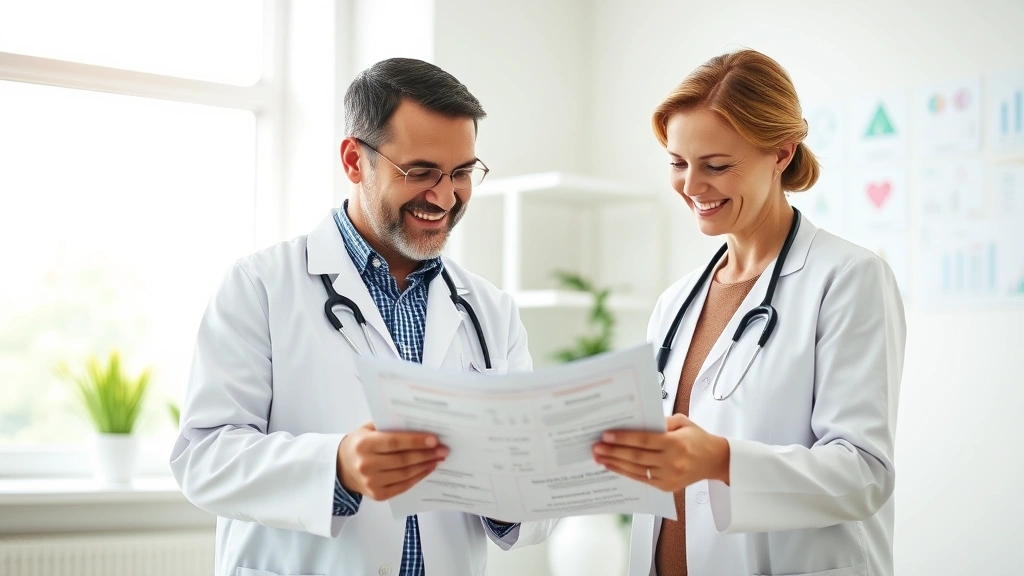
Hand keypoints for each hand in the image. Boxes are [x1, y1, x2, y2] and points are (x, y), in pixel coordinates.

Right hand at [336, 422, 447, 500]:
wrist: (341, 468)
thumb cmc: (359, 444)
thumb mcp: (368, 429)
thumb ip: (389, 425)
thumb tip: (419, 422)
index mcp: (364, 445)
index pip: (394, 442)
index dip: (416, 441)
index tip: (434, 439)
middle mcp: (366, 465)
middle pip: (403, 460)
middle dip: (426, 454)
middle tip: (443, 449)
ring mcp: (372, 483)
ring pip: (405, 474)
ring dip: (425, 466)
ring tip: (439, 458)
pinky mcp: (378, 495)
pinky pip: (403, 486)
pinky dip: (418, 477)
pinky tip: (428, 469)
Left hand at [591, 414, 729, 492]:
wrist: (716, 461)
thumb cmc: (698, 438)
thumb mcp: (682, 422)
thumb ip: (660, 422)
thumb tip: (635, 422)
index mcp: (676, 443)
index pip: (644, 440)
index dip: (623, 438)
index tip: (606, 435)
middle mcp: (672, 462)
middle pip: (636, 457)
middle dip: (613, 452)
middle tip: (596, 447)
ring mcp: (669, 477)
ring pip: (636, 471)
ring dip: (615, 464)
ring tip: (599, 457)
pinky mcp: (666, 487)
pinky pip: (642, 479)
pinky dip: (625, 473)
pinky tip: (613, 466)